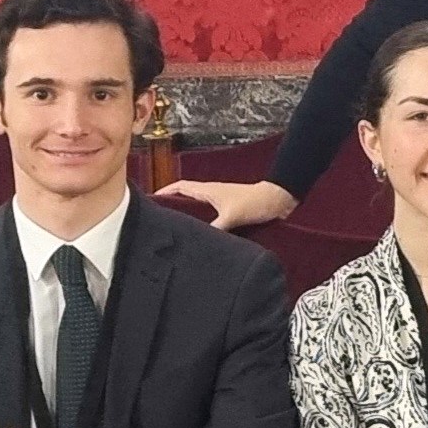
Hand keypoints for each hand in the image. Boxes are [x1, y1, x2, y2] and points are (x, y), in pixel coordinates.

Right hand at [153, 178, 298, 229]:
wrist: (276, 202)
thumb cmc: (255, 202)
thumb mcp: (232, 216)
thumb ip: (215, 227)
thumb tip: (201, 240)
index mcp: (208, 191)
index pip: (180, 187)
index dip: (165, 192)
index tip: (150, 200)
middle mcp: (212, 195)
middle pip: (185, 198)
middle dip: (172, 205)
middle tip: (159, 217)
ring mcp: (221, 203)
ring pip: (198, 208)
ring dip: (187, 215)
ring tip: (177, 229)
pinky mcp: (230, 211)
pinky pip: (210, 216)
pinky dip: (203, 223)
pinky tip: (202, 235)